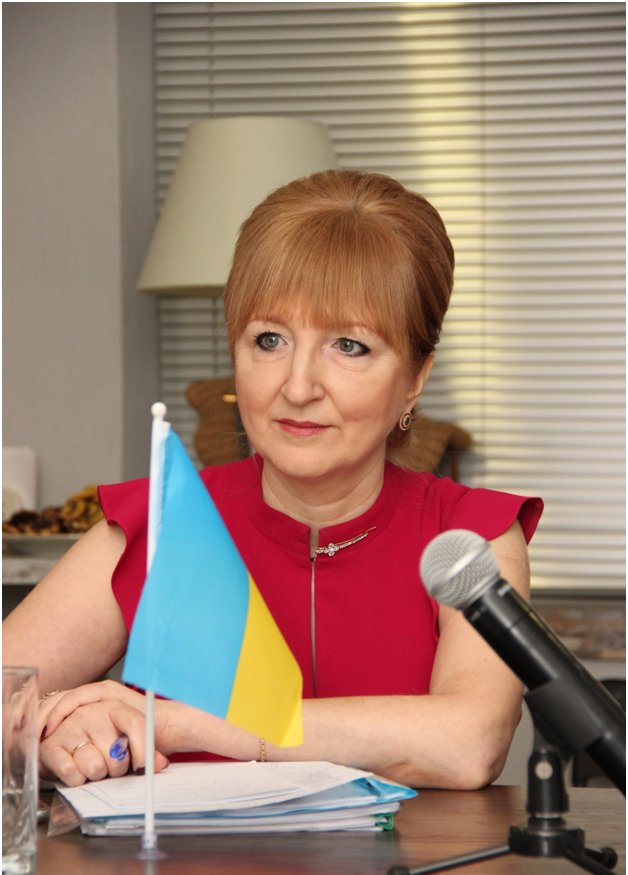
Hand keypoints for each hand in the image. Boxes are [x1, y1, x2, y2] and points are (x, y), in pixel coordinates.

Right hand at [39, 681, 168, 785]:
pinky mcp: (50, 746)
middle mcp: (92, 712)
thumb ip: (148, 750)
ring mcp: (70, 727)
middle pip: (116, 755)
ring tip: (92, 767)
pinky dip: (77, 780)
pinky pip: (72, 774)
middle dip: (116, 770)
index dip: (143, 752)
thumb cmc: (102, 740)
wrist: (65, 739)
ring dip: (96, 776)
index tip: (142, 769)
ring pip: (95, 767)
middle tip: (110, 767)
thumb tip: (160, 764)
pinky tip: (76, 772)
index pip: (137, 725)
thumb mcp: (127, 739)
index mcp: (115, 706)